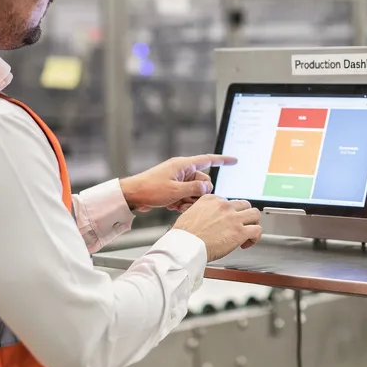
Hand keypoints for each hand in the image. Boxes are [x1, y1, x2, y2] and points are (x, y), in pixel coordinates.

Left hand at [120, 154, 236, 211]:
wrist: (132, 196)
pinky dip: (182, 203)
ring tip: (176, 205)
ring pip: (194, 191)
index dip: (223, 161)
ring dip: (189, 201)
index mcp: (183, 165)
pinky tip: (172, 206)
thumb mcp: (175, 191)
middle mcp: (181, 171)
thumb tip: (208, 188)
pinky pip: (185, 196)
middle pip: (203, 182)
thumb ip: (195, 189)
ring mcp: (177, 180)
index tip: (234, 160)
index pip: (208, 160)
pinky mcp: (172, 188)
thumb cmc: (150, 189)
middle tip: (186, 201)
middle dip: (199, 194)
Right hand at [172, 196, 262, 260]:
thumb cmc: (184, 236)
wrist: (186, 246)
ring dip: (253, 223)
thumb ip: (202, 213)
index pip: (228, 201)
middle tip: (240, 225)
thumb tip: (206, 220)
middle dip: (244, 215)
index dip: (230, 213)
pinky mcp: (240, 232)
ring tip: (248, 232)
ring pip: (255, 214)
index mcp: (211, 200)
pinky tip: (246, 243)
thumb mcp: (189, 214)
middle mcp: (224, 206)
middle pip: (244, 205)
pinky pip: (257, 230)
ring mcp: (233, 218)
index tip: (227, 222)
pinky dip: (255, 237)